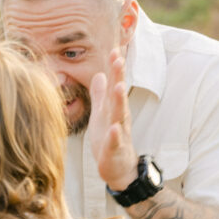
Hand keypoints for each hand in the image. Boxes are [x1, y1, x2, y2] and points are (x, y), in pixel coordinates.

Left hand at [88, 49, 137, 191]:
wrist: (119, 169)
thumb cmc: (109, 140)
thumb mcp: (102, 114)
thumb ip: (100, 95)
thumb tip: (98, 74)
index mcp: (113, 108)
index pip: (114, 84)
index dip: (114, 68)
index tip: (114, 49)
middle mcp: (118, 118)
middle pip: (118, 95)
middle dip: (119, 76)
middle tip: (118, 59)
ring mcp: (118, 134)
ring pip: (119, 116)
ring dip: (119, 101)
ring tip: (118, 87)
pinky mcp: (114, 151)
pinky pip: (115, 143)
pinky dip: (114, 136)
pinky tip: (113, 129)